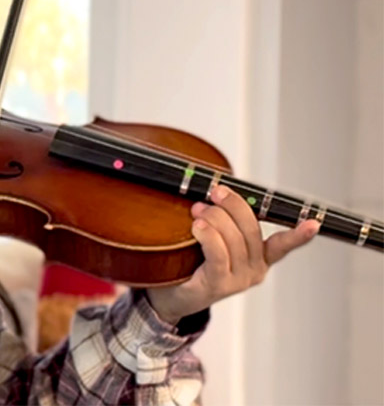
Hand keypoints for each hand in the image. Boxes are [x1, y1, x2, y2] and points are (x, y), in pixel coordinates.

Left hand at [146, 185, 318, 324]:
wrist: (172, 294)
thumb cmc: (193, 261)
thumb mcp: (213, 238)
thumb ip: (222, 220)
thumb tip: (214, 195)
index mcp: (259, 258)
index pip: (283, 244)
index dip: (299, 234)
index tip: (314, 223)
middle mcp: (254, 270)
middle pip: (251, 229)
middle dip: (233, 205)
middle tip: (215, 192)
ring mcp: (238, 280)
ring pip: (233, 238)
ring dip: (214, 217)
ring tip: (197, 210)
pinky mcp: (218, 285)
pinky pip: (217, 254)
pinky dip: (208, 235)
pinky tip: (197, 226)